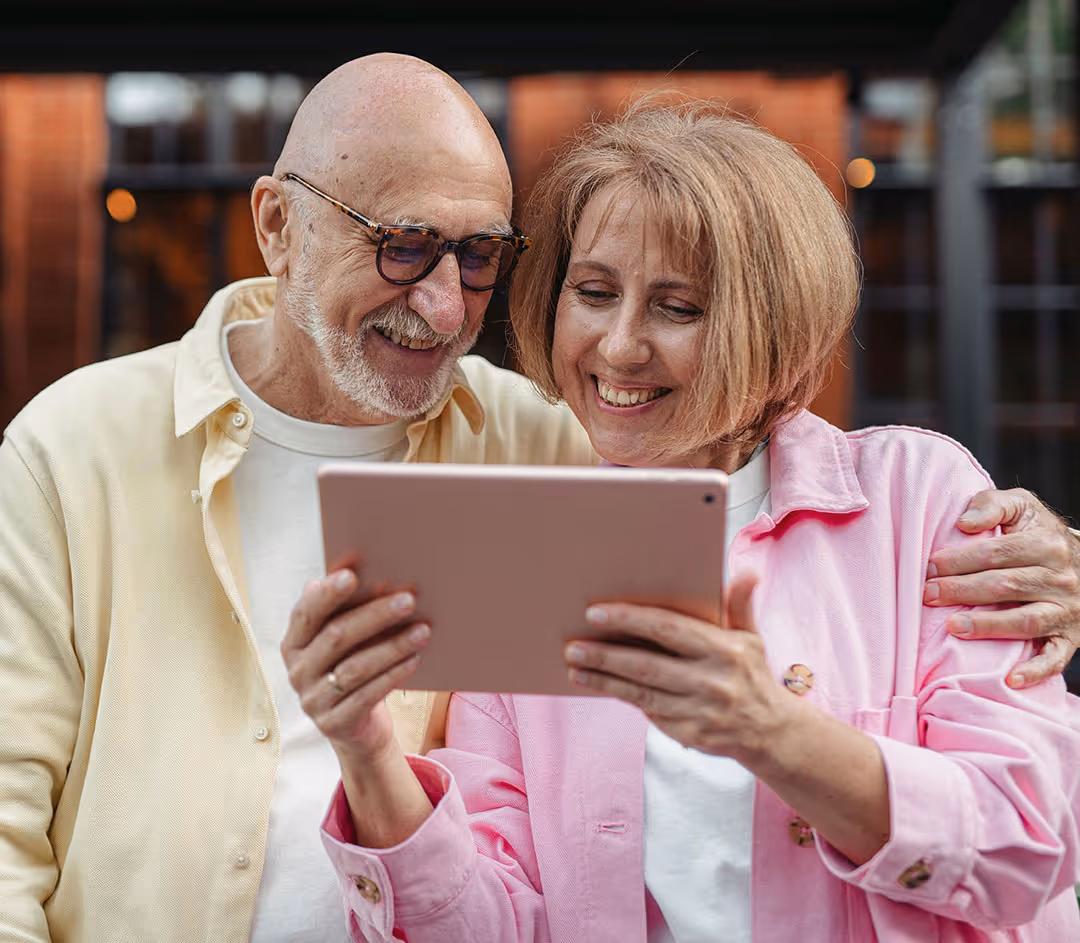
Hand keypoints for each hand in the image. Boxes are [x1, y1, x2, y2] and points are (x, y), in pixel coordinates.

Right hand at [281, 569, 431, 763]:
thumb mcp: (347, 643)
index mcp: (294, 644)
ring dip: (393, 646)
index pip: (305, 613)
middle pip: (335, 637)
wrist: (358, 728)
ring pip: (355, 667)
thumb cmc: (353, 669)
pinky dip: (393, 675)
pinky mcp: (334, 724)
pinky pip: (367, 695)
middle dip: (374, 615)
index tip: (352, 575)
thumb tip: (356, 572)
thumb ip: (345, 612)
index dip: (327, 594)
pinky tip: (415, 659)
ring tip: (423, 630)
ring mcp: (313, 700)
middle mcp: (297, 671)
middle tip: (408, 599)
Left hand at [563, 573, 790, 760]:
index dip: (630, 619)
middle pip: (647, 664)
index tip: (596, 613)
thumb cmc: (751, 674)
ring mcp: (698, 710)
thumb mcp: (750, 636)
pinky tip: (597, 683)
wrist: (772, 731)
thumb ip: (739, 604)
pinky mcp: (687, 732)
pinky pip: (647, 709)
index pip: (668, 629)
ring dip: (603, 678)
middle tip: (572, 645)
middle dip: (605, 654)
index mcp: (724, 649)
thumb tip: (747, 573)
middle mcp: (710, 680)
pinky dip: (620, 694)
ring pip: (640, 691)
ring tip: (574, 665)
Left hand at [925, 488, 1079, 687]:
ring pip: (1026, 620)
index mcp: (1046, 544)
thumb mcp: (1020, 507)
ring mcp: (1067, 610)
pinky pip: (1056, 657)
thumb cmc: (1035, 532)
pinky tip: (1011, 679)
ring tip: (954, 627)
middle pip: (1005, 586)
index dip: (959, 560)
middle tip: (928, 595)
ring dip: (989, 626)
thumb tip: (964, 522)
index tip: (928, 567)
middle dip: (962, 591)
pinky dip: (1035, 670)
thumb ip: (992, 505)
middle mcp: (1060, 578)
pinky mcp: (1070, 637)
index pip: (996, 553)